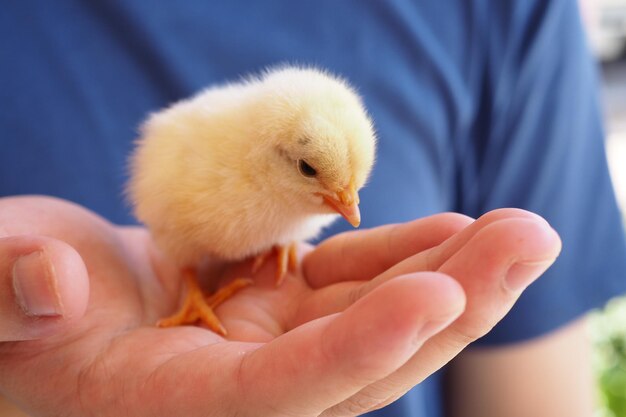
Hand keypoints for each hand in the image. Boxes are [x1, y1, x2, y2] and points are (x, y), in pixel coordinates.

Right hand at [0, 196, 559, 416]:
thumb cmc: (7, 308)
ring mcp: (263, 343)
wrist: (40, 300)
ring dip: (448, 270)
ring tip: (517, 228)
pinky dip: (399, 255)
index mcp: (167, 404)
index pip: (280, 394)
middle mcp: (235, 384)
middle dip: (449, 302)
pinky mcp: (273, 306)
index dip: (355, 354)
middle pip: (362, 360)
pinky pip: (349, 284)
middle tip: (527, 240)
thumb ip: (10, 294)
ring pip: (373, 318)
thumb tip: (46, 282)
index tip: (435, 299)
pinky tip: (453, 228)